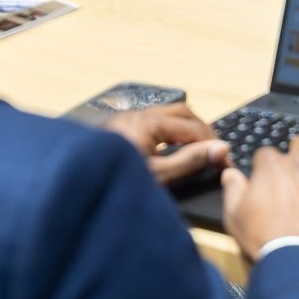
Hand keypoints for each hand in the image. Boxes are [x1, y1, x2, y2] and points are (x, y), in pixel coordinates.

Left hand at [105, 104, 229, 183]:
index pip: (193, 127)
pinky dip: (168, 134)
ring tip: (196, 151)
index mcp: (149, 122)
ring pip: (166, 116)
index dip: (213, 143)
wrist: (73, 186)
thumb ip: (190, 161)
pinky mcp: (118, 129)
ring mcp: (125, 120)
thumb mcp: (158, 176)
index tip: (226, 161)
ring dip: (184, 130)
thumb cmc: (115, 182)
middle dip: (201, 130)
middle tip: (214, 151)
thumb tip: (221, 149)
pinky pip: (152, 124)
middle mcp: (137, 114)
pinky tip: (169, 151)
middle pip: (182, 112)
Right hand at [221, 134, 298, 262]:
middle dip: (298, 152)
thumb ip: (233, 190)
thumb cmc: (264, 239)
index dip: (266, 166)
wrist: (298, 261)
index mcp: (272, 167)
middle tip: (297, 171)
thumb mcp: (235, 217)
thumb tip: (230, 174)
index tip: (268, 178)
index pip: (267, 153)